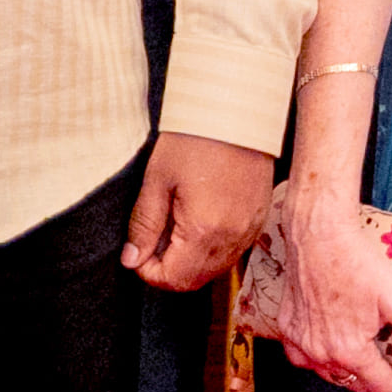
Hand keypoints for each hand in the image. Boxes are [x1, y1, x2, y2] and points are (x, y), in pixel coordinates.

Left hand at [123, 135, 274, 291]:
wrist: (236, 111)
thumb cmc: (194, 139)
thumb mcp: (157, 180)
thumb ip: (144, 225)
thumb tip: (132, 259)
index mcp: (205, 231)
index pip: (174, 279)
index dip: (149, 273)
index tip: (137, 254)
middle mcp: (233, 238)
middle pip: (196, 280)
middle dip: (169, 269)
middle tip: (152, 240)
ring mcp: (250, 230)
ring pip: (215, 268)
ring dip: (190, 260)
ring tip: (174, 225)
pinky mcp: (259, 219)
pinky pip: (233, 250)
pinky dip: (211, 248)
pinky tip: (198, 220)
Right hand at [263, 175, 391, 391]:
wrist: (318, 234)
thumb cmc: (356, 262)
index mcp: (351, 351)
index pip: (382, 388)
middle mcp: (322, 354)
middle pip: (355, 384)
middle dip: (376, 375)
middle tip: (389, 354)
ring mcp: (300, 343)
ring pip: (329, 374)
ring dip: (348, 368)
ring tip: (363, 347)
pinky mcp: (287, 329)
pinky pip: (302, 358)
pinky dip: (317, 356)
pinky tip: (329, 339)